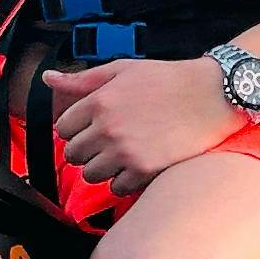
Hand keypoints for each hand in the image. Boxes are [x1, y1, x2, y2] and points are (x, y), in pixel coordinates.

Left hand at [44, 53, 237, 192]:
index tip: (90, 128)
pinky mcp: (145, 170)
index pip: (63, 128)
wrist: (212, 95)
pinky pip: (116, 188)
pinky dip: (123, 181)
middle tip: (105, 143)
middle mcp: (108, 128)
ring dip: (102, 168)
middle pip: (73, 154)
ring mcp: (125, 151)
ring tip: (120, 155)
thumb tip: (47, 78)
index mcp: (99, 101)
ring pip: (91, 174)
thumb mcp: (122, 70)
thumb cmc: (167, 79)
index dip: (75, 129)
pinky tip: (136, 165)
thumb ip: (82, 79)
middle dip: (85, 150)